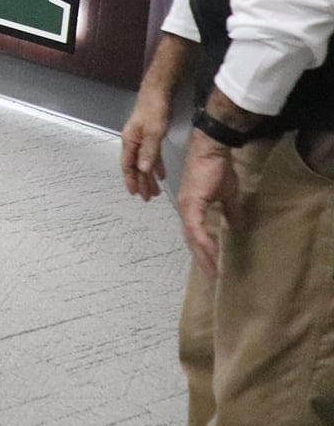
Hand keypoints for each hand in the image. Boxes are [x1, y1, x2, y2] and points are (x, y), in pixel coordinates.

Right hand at [120, 92, 171, 199]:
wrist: (159, 92)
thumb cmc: (154, 110)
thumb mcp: (153, 132)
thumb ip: (148, 151)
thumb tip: (142, 169)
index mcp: (130, 141)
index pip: (127, 165)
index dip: (131, 180)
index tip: (135, 194)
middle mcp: (133, 142)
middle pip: (135, 166)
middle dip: (140, 182)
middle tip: (147, 198)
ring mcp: (141, 139)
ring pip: (143, 162)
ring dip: (148, 176)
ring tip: (155, 190)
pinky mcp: (150, 136)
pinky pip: (151, 156)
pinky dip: (155, 166)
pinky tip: (160, 174)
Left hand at [177, 131, 247, 274]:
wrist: (213, 150)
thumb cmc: (217, 169)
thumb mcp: (227, 194)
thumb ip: (231, 211)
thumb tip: (239, 226)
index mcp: (192, 207)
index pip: (194, 233)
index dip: (202, 250)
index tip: (212, 265)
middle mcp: (185, 209)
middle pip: (191, 239)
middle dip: (201, 257)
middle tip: (211, 274)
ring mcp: (187, 206)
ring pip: (192, 236)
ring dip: (203, 254)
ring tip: (213, 270)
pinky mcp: (191, 203)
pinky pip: (196, 228)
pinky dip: (204, 242)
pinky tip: (212, 254)